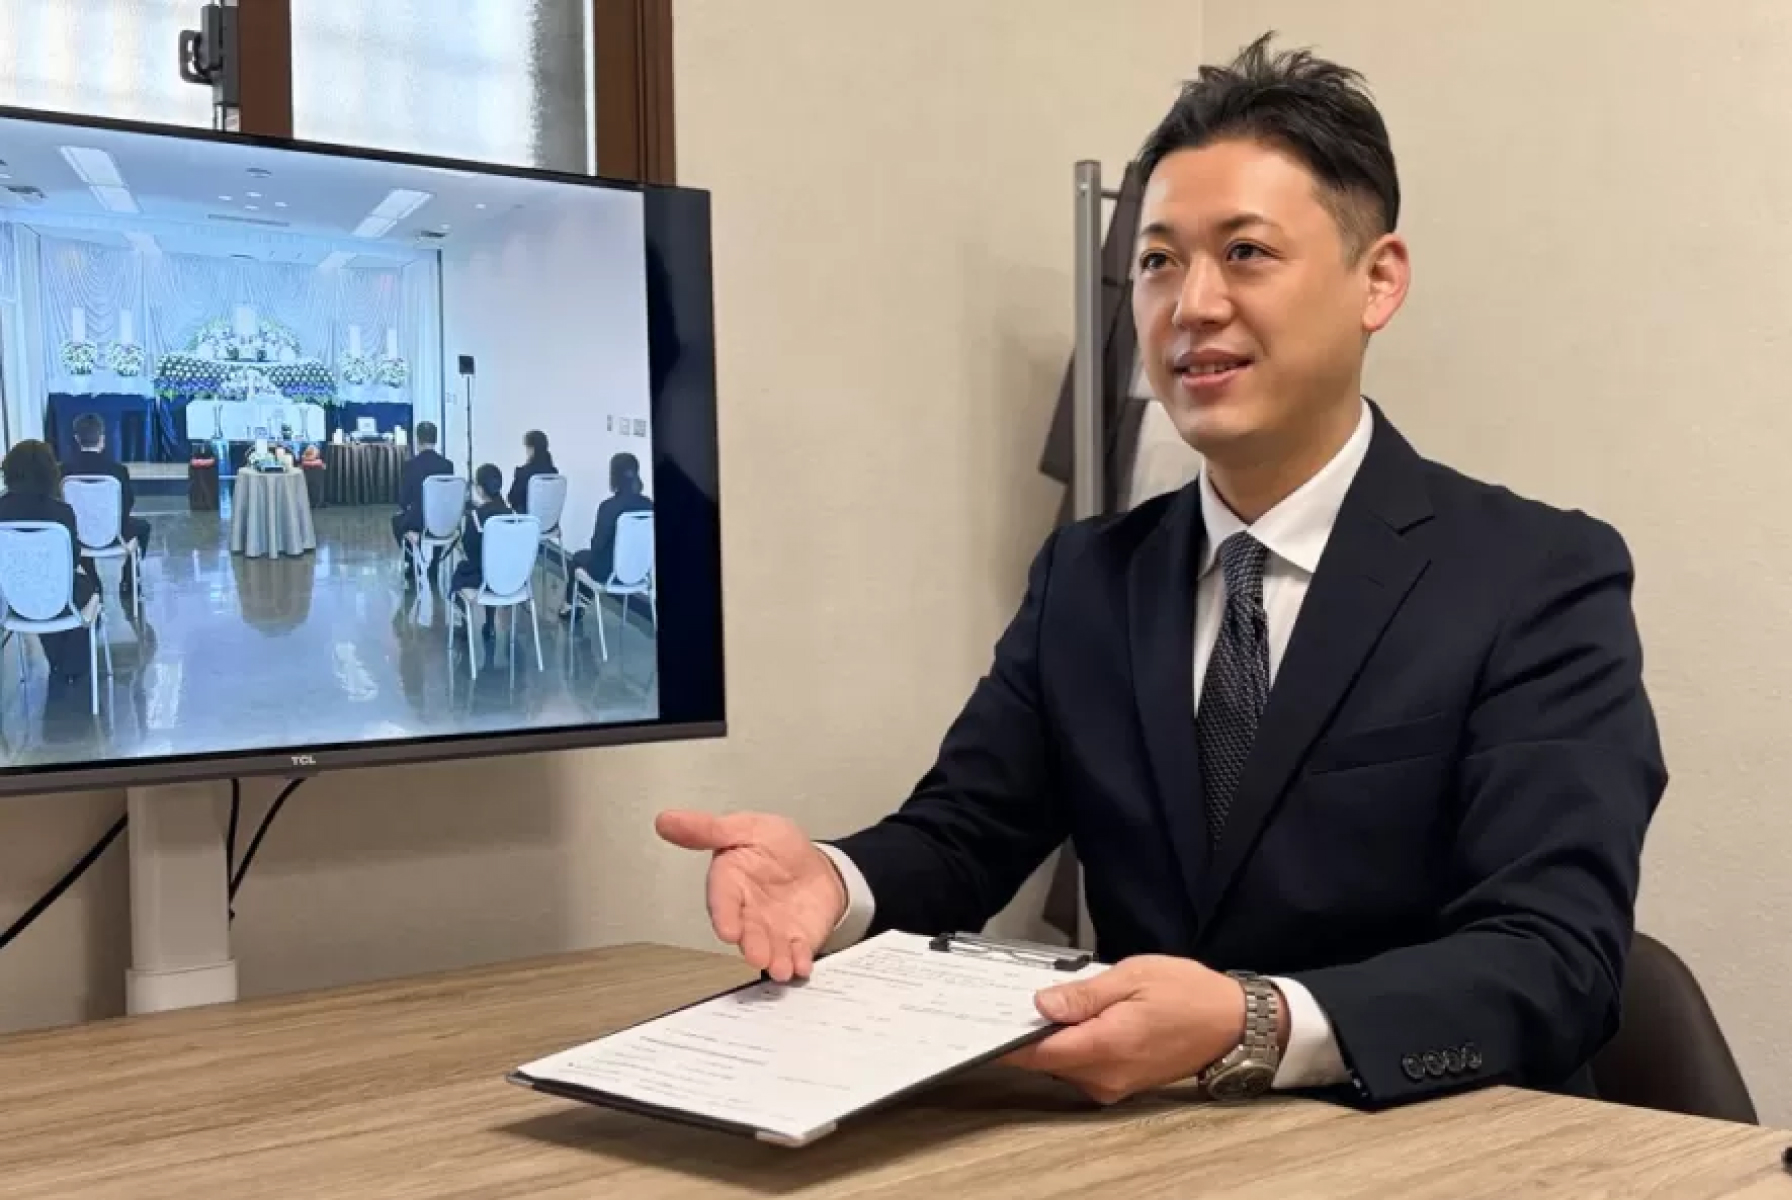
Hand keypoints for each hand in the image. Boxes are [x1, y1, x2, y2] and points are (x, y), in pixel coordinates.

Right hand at [654, 809, 847, 982]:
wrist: (816, 863)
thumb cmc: (776, 847)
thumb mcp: (745, 827)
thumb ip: (707, 828)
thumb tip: (666, 820)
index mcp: (731, 883)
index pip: (722, 900)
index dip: (724, 915)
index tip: (728, 930)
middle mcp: (748, 912)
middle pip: (747, 931)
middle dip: (752, 944)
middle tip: (758, 956)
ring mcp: (772, 929)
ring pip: (770, 948)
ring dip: (775, 960)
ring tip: (781, 968)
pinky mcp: (797, 940)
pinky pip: (798, 953)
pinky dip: (800, 961)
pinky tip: (802, 966)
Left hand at [1001, 956, 1280, 1104]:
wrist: (1233, 1024)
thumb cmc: (1189, 994)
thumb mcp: (1133, 976)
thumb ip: (1084, 994)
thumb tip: (1042, 1003)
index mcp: (1107, 1045)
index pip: (1038, 1052)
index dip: (1006, 1041)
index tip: (982, 1024)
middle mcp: (1106, 1075)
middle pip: (1045, 1060)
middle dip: (1026, 1032)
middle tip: (1008, 998)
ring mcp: (1113, 1085)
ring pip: (1061, 1064)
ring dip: (1050, 1037)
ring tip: (1049, 1001)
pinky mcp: (1119, 1085)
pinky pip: (1081, 1067)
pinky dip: (1071, 1045)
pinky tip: (1075, 1018)